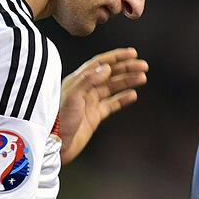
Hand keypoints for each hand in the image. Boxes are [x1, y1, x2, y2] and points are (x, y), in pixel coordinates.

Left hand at [57, 47, 147, 164]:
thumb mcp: (72, 96)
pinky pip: (111, 104)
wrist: (54, 145)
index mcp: (77, 80)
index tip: (133, 53)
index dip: (116, 57)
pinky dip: (122, 99)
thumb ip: (89, 80)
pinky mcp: (94, 116)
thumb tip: (107, 67)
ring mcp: (90, 102)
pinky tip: (133, 95)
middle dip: (126, 68)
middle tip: (144, 66)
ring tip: (142, 77)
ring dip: (127, 82)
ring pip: (112, 88)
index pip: (100, 63)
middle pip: (109, 74)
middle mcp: (84, 89)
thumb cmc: (58, 119)